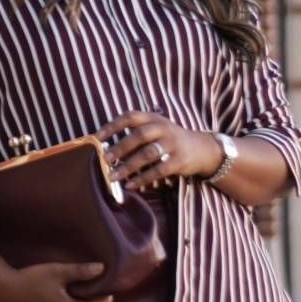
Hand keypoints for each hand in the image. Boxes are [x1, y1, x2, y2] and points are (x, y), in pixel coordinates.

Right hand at [0, 257, 115, 301]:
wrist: (7, 291)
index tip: (109, 287)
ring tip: (77, 290)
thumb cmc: (33, 279)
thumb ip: (81, 272)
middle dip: (91, 301)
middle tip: (91, 285)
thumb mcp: (58, 271)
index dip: (107, 297)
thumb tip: (102, 268)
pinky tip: (63, 297)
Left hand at [94, 113, 222, 191]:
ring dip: (128, 166)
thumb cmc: (170, 140)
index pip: (130, 116)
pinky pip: (158, 171)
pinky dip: (142, 179)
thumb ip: (136, 134)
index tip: (98, 136)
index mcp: (153, 118)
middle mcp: (163, 128)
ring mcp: (173, 144)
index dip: (113, 125)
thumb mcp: (156, 129)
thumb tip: (109, 149)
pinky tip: (130, 185)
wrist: (202, 148)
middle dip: (120, 147)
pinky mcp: (179, 161)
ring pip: (147, 154)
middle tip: (104, 159)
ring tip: (113, 176)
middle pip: (139, 135)